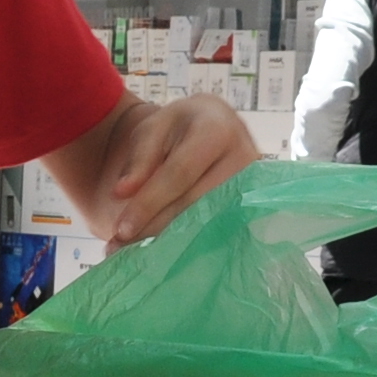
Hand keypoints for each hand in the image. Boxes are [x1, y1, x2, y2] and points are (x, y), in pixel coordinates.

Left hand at [92, 96, 257, 244]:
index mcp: (217, 130)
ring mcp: (254, 185)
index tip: (122, 229)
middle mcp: (244, 157)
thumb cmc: (180, 126)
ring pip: (208, 223)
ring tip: (136, 252)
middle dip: (156, 227)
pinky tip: (163, 249)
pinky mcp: (254, 205)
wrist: (215, 124)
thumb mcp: (154, 128)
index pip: (179, 174)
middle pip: (195, 204)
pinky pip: (219, 230)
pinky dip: (189, 242)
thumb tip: (123, 193)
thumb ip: (139, 158)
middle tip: (122, 246)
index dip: (150, 203)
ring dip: (171, 240)